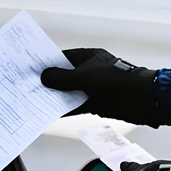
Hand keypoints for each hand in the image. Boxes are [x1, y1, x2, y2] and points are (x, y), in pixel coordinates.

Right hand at [41, 48, 170, 127]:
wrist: (141, 99)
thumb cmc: (114, 81)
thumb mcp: (83, 78)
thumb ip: (62, 78)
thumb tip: (43, 77)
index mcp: (89, 57)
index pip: (63, 57)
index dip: (47, 62)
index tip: (31, 68)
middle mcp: (90, 71)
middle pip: (65, 75)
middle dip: (49, 81)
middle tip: (28, 86)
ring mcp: (93, 88)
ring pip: (69, 92)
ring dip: (55, 97)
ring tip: (34, 101)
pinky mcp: (96, 103)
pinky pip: (76, 105)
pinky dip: (64, 109)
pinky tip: (49, 113)